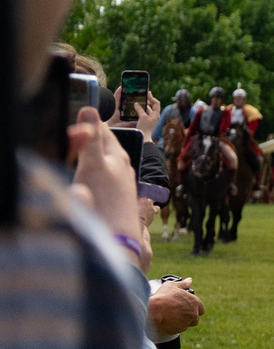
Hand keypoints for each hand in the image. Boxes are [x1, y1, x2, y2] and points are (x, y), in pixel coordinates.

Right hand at [68, 107, 142, 265]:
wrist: (117, 237)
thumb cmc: (105, 199)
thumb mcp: (93, 165)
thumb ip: (90, 139)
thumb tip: (89, 110)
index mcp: (117, 155)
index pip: (102, 130)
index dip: (87, 123)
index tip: (77, 117)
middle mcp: (122, 166)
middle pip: (104, 145)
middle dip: (90, 138)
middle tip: (76, 134)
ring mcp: (120, 182)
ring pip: (105, 162)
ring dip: (92, 156)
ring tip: (83, 153)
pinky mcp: (116, 197)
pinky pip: (104, 178)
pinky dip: (94, 173)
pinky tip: (90, 180)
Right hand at [149, 278, 203, 337]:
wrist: (150, 309)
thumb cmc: (161, 296)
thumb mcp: (172, 285)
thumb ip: (183, 284)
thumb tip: (189, 280)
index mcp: (195, 303)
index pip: (201, 310)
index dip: (194, 309)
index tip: (187, 308)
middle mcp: (193, 314)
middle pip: (195, 319)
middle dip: (188, 317)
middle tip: (177, 313)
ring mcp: (185, 324)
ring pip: (185, 325)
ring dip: (180, 322)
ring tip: (169, 316)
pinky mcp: (177, 331)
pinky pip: (176, 330)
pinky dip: (172, 327)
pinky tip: (165, 321)